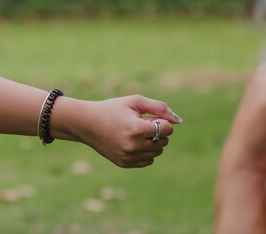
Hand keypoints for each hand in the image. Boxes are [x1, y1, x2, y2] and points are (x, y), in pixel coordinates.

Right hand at [62, 95, 180, 167]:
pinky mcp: (125, 163)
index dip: (160, 121)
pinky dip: (145, 152)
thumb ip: (159, 107)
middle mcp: (133, 146)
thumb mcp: (135, 102)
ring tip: (136, 133)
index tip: (147, 117)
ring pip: (157, 152)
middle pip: (163, 141)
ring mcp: (128, 157)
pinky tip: (133, 142)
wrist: (87, 124)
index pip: (167, 129)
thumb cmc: (112, 109)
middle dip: (157, 131)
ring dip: (152, 142)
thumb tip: (178, 120)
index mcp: (136, 129)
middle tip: (141, 124)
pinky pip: (148, 161)